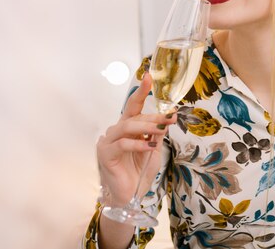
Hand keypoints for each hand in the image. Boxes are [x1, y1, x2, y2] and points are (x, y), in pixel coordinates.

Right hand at [96, 73, 176, 206]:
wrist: (130, 196)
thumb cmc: (139, 173)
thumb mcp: (154, 150)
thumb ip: (157, 134)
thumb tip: (168, 118)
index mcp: (128, 128)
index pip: (134, 106)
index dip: (141, 92)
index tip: (149, 77)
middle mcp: (116, 131)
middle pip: (133, 116)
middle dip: (153, 115)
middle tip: (169, 117)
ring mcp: (108, 142)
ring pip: (127, 126)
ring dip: (146, 127)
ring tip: (161, 129)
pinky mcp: (105, 154)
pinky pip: (122, 144)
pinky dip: (138, 144)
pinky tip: (149, 146)